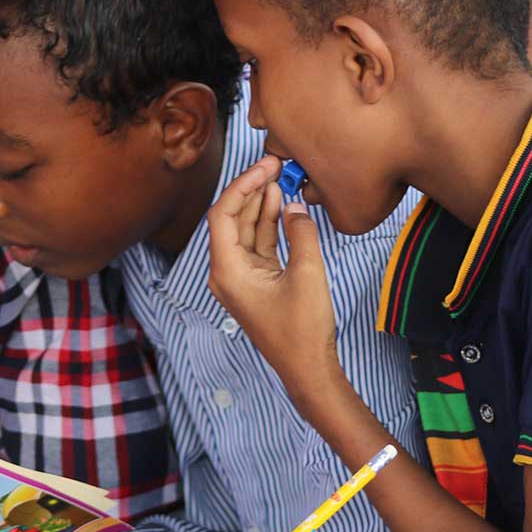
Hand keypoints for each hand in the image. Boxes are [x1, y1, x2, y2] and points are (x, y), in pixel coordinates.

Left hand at [206, 156, 339, 365]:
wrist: (307, 368)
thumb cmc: (303, 330)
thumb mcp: (308, 275)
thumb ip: (301, 234)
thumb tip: (295, 206)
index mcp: (227, 272)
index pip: (223, 216)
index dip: (242, 185)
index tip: (264, 167)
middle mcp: (226, 273)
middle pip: (231, 219)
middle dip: (251, 189)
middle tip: (273, 164)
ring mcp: (241, 277)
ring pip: (246, 230)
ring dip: (261, 204)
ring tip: (279, 176)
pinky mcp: (256, 281)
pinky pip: (258, 244)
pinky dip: (269, 223)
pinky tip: (281, 203)